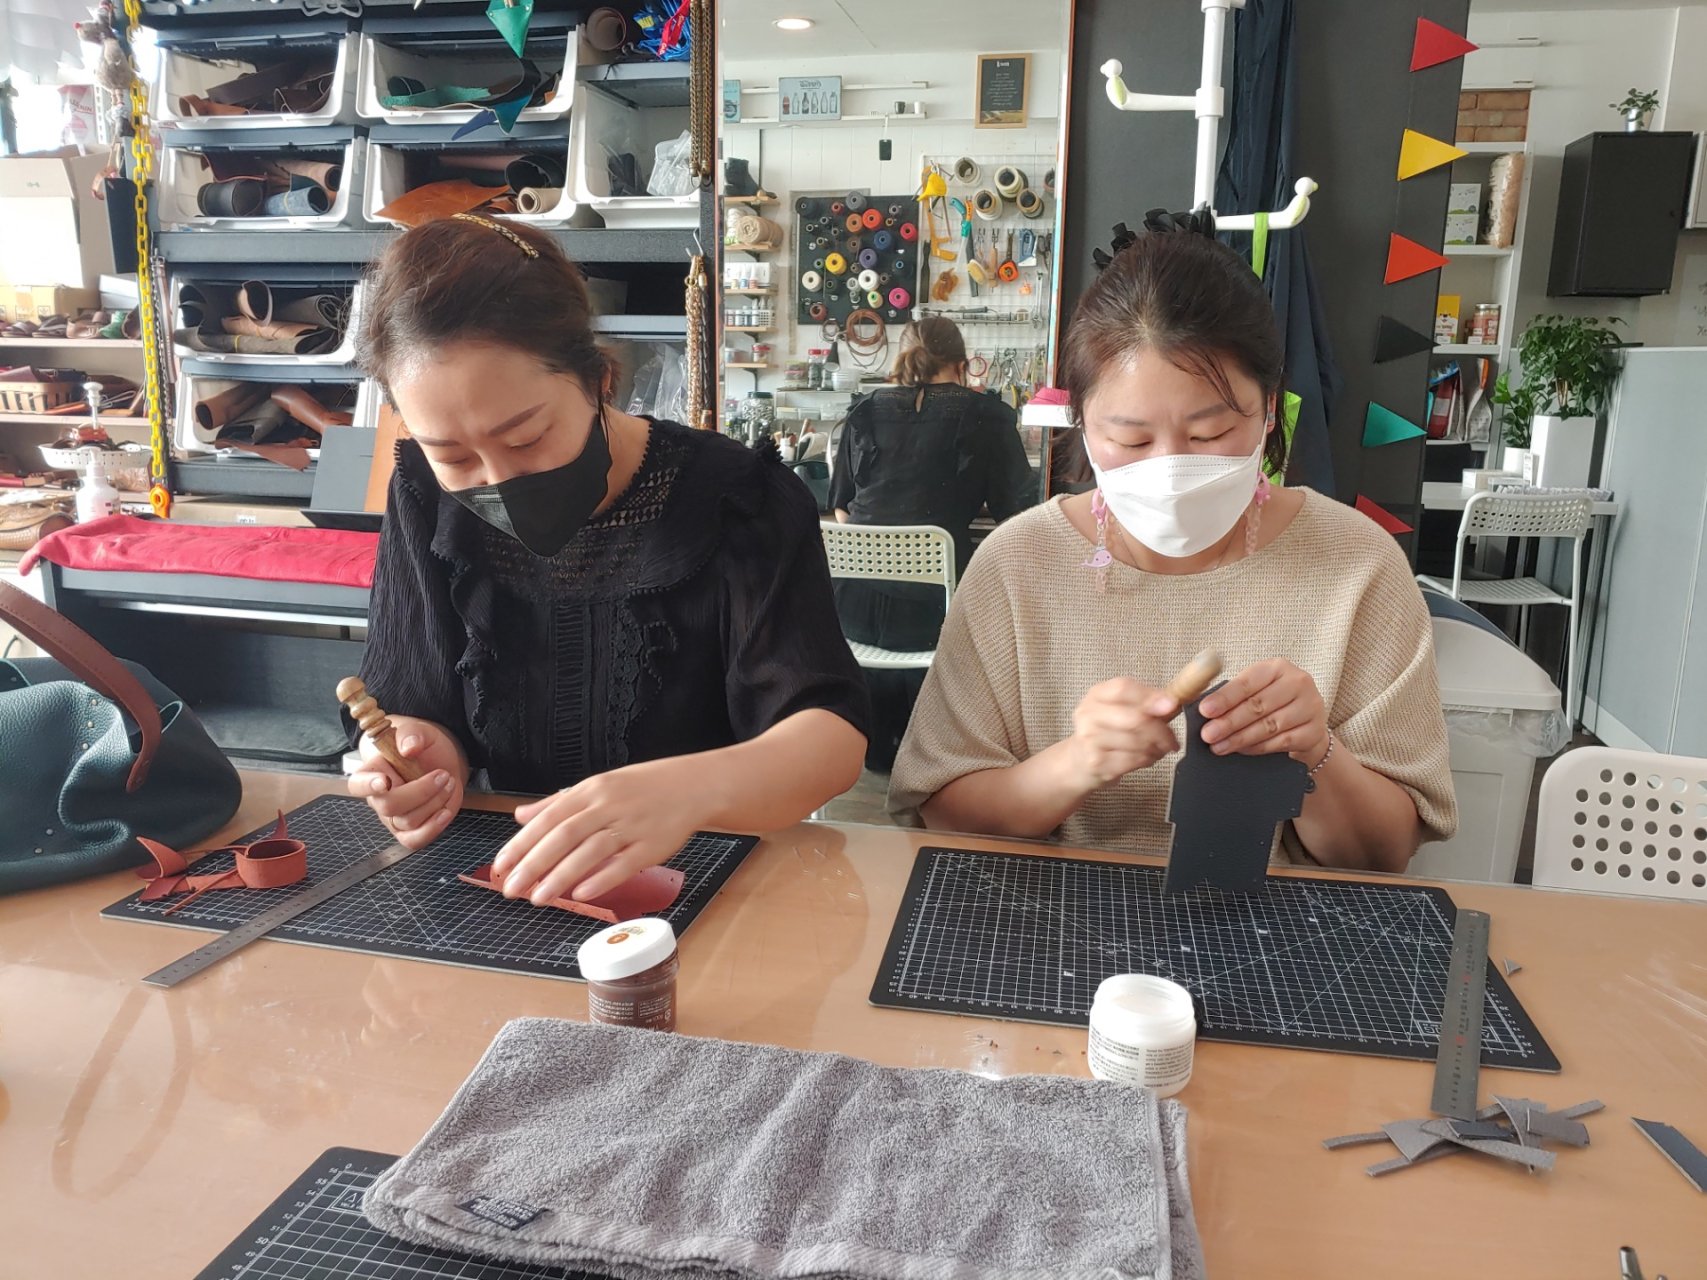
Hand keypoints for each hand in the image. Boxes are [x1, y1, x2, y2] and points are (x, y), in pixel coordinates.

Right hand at [345, 716, 465, 849]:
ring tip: (448, 782)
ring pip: (408, 821)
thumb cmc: (424, 747)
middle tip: (442, 774)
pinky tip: (446, 811)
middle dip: (421, 791)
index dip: (368, 785)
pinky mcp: (410, 829)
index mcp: (372, 772)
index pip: (358, 784)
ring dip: (435, 802)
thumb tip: (408, 747)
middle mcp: (378, 798)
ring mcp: (393, 817)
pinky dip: (433, 828)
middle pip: (389, 806)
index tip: (385, 781)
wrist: (444, 761)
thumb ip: (411, 734)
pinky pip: (414, 840)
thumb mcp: (420, 731)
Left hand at [490, 758, 706, 905]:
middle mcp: (608, 806)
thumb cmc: (643, 788)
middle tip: (511, 888)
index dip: (522, 843)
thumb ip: (558, 803)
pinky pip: (624, 863)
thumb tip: (521, 816)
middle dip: (533, 864)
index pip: (548, 818)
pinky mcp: (653, 845)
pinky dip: (601, 879)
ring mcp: (631, 825)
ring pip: (590, 851)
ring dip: (561, 876)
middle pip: (563, 835)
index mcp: (591, 790)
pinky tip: (581, 894)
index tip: (501, 865)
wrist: (693, 785)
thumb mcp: (598, 786)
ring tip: (538, 898)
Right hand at [1063, 678, 1180, 789]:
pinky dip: (1147, 760)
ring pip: (1137, 742)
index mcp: (1097, 694)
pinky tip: (1147, 758)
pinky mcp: (1095, 762)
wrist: (1079, 760)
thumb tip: (1171, 703)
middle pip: (1135, 719)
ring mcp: (1089, 739)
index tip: (1171, 706)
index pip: (1123, 688)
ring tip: (1159, 749)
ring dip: (1156, 748)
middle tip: (1172, 740)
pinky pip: (1132, 760)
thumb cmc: (1108, 731)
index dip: (1150, 696)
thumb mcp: (1121, 708)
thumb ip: (1145, 702)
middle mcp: (1088, 714)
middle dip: (1161, 731)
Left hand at [1199, 659, 1328, 762]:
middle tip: (1208, 734)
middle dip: (1229, 722)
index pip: (1247, 682)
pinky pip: (1281, 742)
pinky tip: (1241, 750)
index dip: (1225, 698)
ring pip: (1269, 726)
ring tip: (1218, 746)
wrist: (1306, 723)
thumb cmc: (1272, 703)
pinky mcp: (1314, 731)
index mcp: (1278, 667)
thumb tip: (1203, 708)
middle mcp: (1298, 683)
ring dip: (1240, 738)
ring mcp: (1310, 707)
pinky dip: (1257, 747)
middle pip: (1258, 705)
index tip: (1205, 710)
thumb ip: (1232, 695)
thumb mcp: (1255, 690)